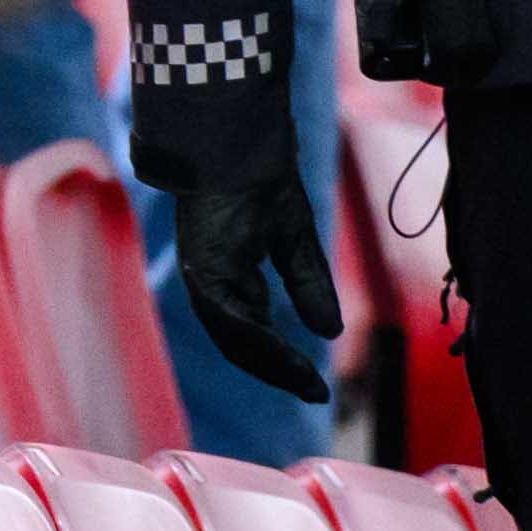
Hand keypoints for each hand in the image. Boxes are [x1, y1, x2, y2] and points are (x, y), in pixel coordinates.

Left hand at [171, 171, 340, 404]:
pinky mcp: (201, 268)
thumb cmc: (261, 177)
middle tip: (316, 392)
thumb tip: (330, 332)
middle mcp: (212, 283)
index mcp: (231, 276)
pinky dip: (259, 338)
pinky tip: (285, 353)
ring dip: (272, 362)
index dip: (283, 361)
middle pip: (242, 344)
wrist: (238, 138)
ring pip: (235, 337)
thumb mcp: (295, 236)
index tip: (317, 385)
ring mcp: (203, 276)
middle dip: (279, 370)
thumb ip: (307, 283)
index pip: (252, 333)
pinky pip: (230, 316)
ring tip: (306, 381)